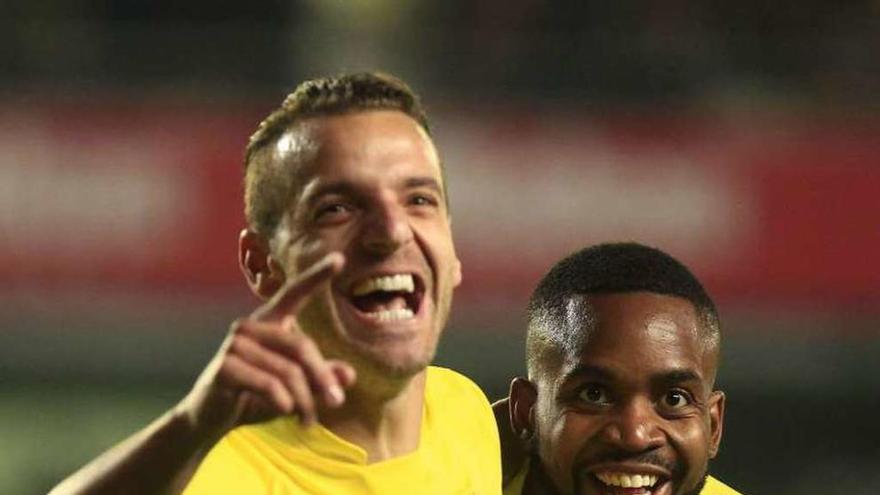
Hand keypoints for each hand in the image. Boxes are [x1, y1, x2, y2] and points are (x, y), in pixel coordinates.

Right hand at [179, 252, 355, 438]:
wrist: (209, 419)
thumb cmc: (255, 397)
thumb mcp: (295, 389)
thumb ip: (320, 378)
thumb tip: (349, 375)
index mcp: (269, 322)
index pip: (294, 294)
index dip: (316, 276)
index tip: (340, 259)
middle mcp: (251, 326)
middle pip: (301, 346)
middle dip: (322, 377)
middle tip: (337, 402)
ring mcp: (234, 344)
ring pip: (288, 371)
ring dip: (304, 400)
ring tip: (309, 421)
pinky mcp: (224, 366)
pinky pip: (268, 384)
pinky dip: (283, 402)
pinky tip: (285, 412)